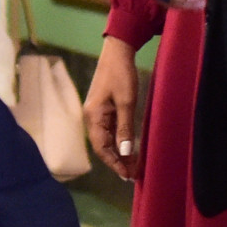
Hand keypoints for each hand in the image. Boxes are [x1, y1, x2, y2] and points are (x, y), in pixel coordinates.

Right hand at [84, 36, 144, 180]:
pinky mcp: (105, 109)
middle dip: (117, 160)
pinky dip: (120, 140)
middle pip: (103, 146)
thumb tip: (125, 152)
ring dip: (119, 152)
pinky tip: (130, 148)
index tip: (126, 175)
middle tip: (133, 174)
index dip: (113, 163)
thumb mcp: (126, 102)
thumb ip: (125, 128)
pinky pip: (111, 130)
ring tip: (134, 165)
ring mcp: (98, 113)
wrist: (118, 51)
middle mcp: (92, 117)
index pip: (101, 147)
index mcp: (93, 116)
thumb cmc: (121, 75)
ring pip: (107, 139)